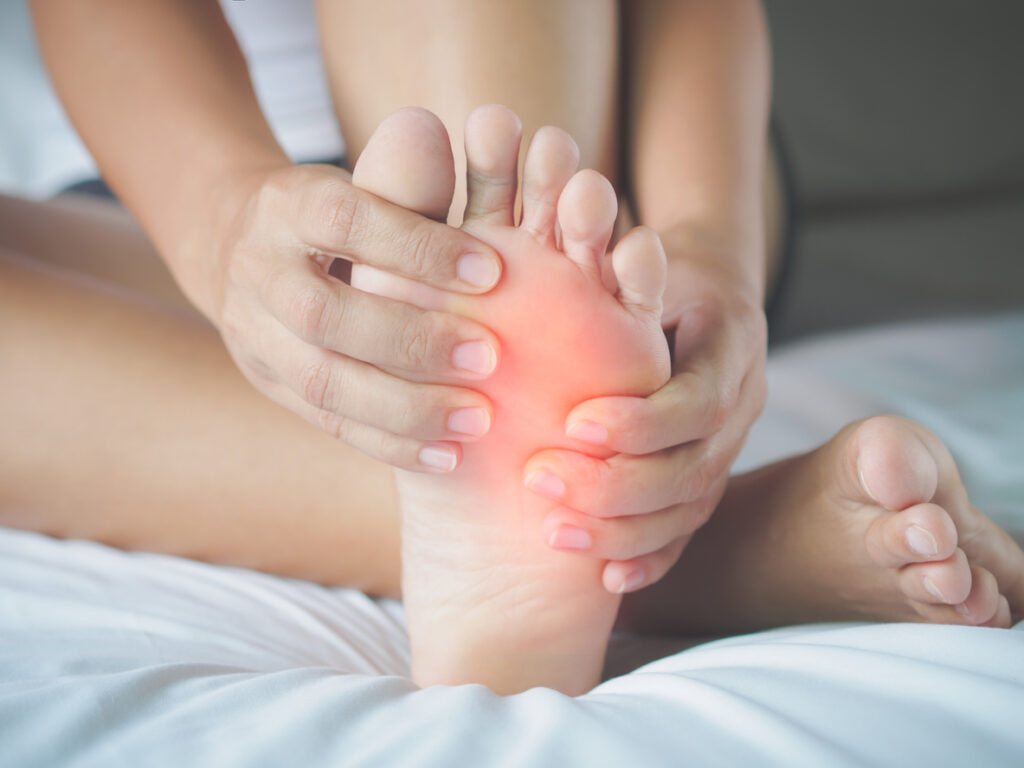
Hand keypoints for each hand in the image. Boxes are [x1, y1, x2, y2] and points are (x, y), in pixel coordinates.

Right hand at [197, 163, 505, 471]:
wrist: (236, 247)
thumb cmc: (332, 215)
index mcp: (288, 206)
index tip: (492, 271)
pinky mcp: (269, 384)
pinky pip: (328, 423)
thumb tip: (456, 131)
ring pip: (323, 382)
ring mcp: (255, 336)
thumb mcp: (359, 183)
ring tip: (478, 420)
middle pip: (325, 316)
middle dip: (413, 341)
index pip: (347, 221)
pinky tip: (445, 454)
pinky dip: (389, 442)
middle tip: (491, 357)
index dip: (418, 247)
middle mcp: (260, 271)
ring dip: (406, 407)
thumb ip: (407, 179)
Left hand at [524, 234, 766, 592]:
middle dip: (617, 485)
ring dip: (625, 531)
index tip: (571, 427)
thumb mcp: (646, 254)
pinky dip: (652, 557)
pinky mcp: (711, 475)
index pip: (692, 401)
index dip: (637, 422)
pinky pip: (691, 529)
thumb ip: (618, 258)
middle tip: (540, 485)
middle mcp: (741, 404)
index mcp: (729, 346)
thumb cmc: (659, 268)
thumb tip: (576, 200)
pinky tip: (608, 580)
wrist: (707, 297)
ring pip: (690, 507)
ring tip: (556, 539)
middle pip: (692, 467)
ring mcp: (731, 446)